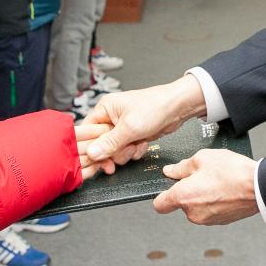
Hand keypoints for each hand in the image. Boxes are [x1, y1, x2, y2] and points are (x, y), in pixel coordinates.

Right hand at [84, 75, 206, 163]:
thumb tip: (91, 153)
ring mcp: (122, 127)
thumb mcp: (129, 127)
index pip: (87, 131)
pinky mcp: (133, 135)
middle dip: (114, 150)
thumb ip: (109, 142)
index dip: (91, 147)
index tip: (98, 158)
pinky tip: (143, 142)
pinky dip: (135, 150)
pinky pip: (126, 150)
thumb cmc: (155, 106)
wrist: (178, 108)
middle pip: (101, 144)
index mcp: (105, 108)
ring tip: (137, 143)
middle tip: (125, 149)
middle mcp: (111, 117)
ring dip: (126, 151)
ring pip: (114, 150)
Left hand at [152, 149, 258, 224]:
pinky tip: (224, 190)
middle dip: (187, 191)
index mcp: (184, 196)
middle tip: (201, 176)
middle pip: (181, 203)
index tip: (167, 188)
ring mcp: (207, 219)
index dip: (162, 195)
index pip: (159, 205)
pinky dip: (213, 202)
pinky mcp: (220, 222)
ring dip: (201, 196)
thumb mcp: (202, 158)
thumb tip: (170, 171)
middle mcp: (193, 213)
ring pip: (196, 207)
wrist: (259, 187)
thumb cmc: (232, 172)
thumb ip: (181, 167)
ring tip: (216, 182)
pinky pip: (209, 211)